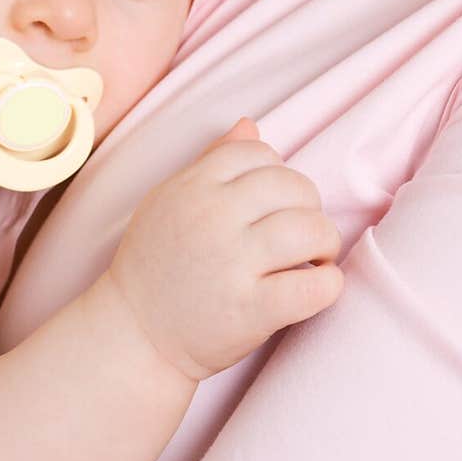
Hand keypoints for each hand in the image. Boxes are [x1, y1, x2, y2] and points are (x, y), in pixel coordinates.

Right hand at [108, 117, 343, 380]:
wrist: (132, 335)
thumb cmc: (156, 265)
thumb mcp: (170, 201)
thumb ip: (210, 161)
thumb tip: (250, 124)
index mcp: (193, 187)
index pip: (258, 153)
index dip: (278, 172)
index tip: (277, 200)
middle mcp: (212, 218)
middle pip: (291, 186)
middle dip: (309, 206)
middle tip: (304, 231)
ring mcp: (232, 264)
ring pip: (310, 230)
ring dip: (325, 241)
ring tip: (316, 256)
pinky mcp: (249, 311)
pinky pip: (313, 287)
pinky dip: (329, 285)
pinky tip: (321, 285)